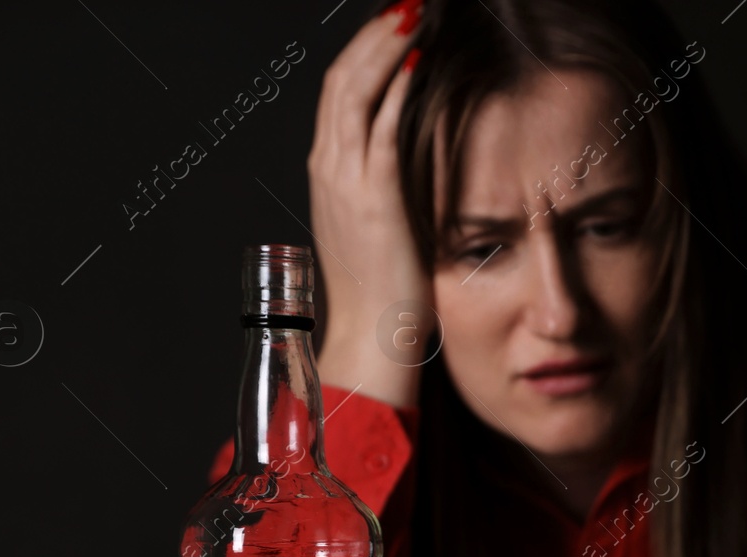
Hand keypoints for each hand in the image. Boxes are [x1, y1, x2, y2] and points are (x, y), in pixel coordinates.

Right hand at [307, 0, 429, 407]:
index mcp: (329, 172)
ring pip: (356, 91)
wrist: (372, 334)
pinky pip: (382, 127)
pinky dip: (397, 88)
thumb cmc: (383, 287)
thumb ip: (383, 183)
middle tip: (407, 3)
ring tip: (413, 13)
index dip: (365, 50)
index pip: (340, 92)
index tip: (393, 22)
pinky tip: (417, 60)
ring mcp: (347, 180)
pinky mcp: (374, 196)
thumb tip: (409, 156)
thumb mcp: (376, 223)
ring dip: (385, 45)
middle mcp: (330, 167)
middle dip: (374, 33)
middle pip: (343, 78)